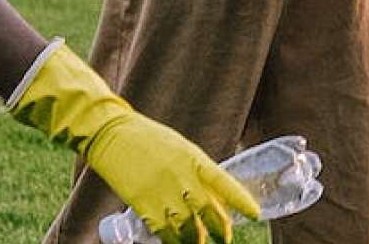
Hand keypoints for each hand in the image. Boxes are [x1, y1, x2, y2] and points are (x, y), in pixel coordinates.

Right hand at [9, 43, 258, 242]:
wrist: (112, 135)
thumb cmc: (149, 140)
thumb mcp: (181, 149)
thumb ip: (198, 171)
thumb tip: (214, 196)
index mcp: (193, 159)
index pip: (225, 184)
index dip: (242, 201)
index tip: (256, 213)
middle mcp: (182, 178)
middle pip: (210, 213)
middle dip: (222, 230)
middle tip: (226, 237)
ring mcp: (163, 194)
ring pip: (190, 229)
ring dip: (199, 240)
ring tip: (202, 242)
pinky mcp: (144, 206)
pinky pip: (166, 233)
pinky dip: (175, 241)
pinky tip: (179, 242)